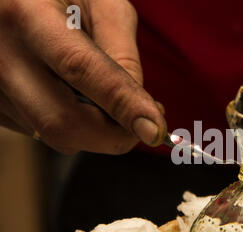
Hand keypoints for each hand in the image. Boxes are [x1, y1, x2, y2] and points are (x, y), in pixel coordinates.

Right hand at [0, 0, 166, 153]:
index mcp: (26, 15)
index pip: (80, 70)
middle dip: (115, 135)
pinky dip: (77, 126)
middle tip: (147, 122)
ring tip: (112, 100)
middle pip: (63, 122)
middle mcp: (1, 56)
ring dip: (98, 130)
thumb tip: (140, 109)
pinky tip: (79, 98)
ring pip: (56, 135)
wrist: (14, 2)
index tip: (154, 131)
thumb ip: (123, 54)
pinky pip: (44, 133)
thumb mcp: (101, 5)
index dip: (123, 105)